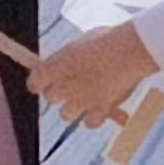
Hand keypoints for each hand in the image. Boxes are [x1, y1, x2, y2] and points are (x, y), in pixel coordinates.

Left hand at [30, 24, 163, 131]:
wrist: (129, 51)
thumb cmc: (107, 40)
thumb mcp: (80, 43)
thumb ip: (69, 58)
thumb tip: (69, 63)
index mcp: (52, 68)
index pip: (34, 83)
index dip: (40, 82)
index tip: (46, 80)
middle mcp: (61, 88)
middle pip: (51, 98)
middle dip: (60, 92)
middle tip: (73, 83)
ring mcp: (80, 101)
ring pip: (66, 114)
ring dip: (75, 107)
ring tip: (88, 96)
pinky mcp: (99, 110)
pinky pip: (89, 123)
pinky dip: (93, 119)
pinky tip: (100, 110)